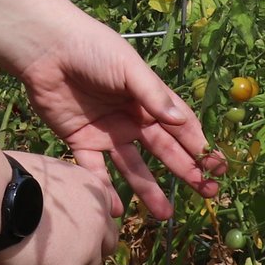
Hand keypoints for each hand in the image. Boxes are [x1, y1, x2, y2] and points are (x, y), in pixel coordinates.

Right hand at [0, 152, 123, 264]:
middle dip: (85, 253)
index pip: (106, 218)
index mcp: (95, 193)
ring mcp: (84, 252)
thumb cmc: (13, 177)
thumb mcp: (51, 172)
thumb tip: (60, 203)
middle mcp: (98, 224)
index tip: (71, 233)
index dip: (89, 228)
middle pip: (104, 248)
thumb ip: (67, 190)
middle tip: (59, 253)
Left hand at [12, 14, 223, 219]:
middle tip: (207, 193)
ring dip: (149, 190)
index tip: (218, 168)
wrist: (46, 49)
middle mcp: (131, 119)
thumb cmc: (92, 49)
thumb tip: (181, 122)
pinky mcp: (79, 141)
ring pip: (132, 167)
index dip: (200, 146)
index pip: (180, 127)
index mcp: (148, 100)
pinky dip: (104, 189)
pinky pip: (94, 171)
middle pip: (163, 150)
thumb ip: (153, 95)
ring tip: (165, 214)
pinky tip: (117, 210)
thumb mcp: (127, 68)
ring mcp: (106, 132)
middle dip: (185, 171)